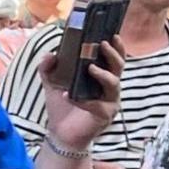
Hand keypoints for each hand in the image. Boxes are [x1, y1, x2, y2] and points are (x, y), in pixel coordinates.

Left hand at [40, 38, 121, 153]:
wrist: (60, 133)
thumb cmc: (62, 106)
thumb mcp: (53, 83)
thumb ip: (49, 68)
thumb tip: (50, 54)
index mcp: (102, 77)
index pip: (114, 59)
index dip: (116, 47)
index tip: (112, 34)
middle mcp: (110, 88)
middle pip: (119, 68)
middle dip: (112, 55)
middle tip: (102, 44)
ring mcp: (110, 102)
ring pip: (113, 84)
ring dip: (103, 74)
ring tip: (90, 68)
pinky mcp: (104, 115)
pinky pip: (96, 105)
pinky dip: (82, 100)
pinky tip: (66, 95)